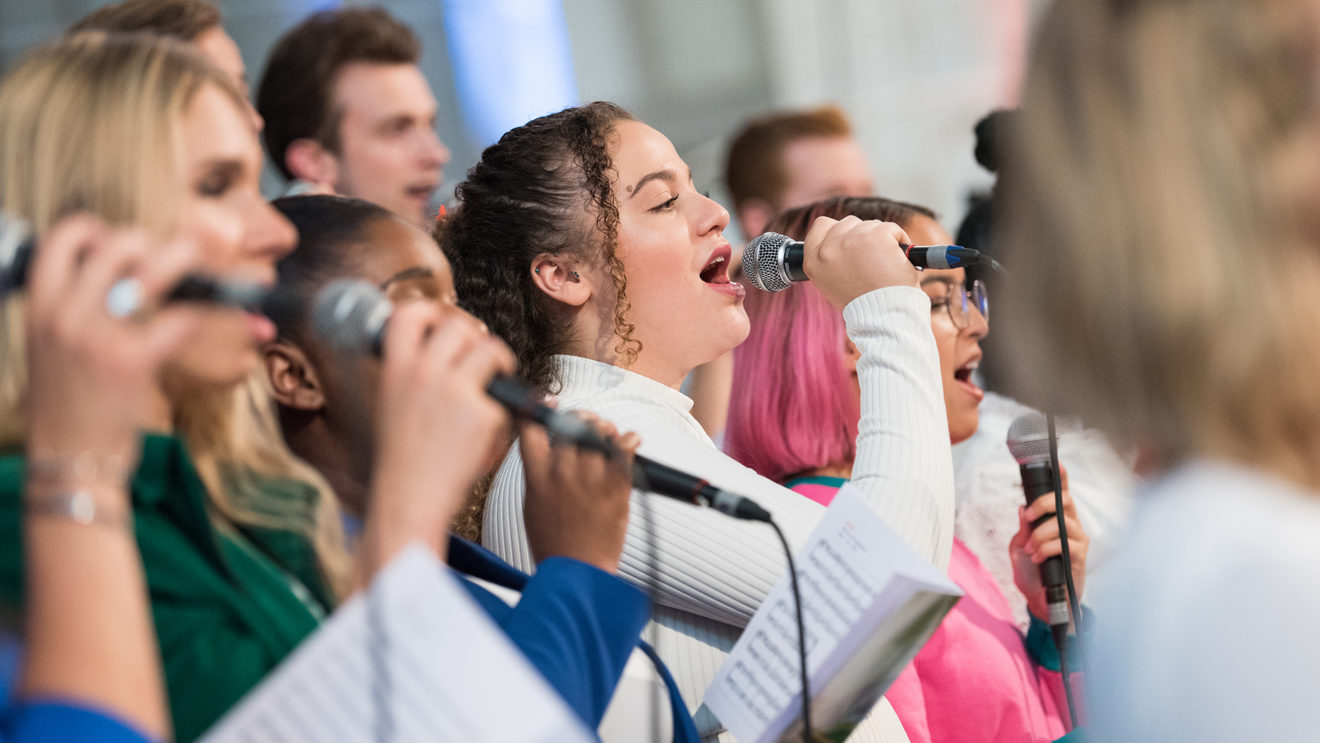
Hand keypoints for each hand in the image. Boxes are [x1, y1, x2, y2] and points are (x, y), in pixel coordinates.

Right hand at [24, 215, 201, 483]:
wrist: (70, 462)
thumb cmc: (67, 406)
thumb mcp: (49, 348)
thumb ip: (72, 310)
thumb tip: (113, 278)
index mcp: (40, 306)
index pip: (64, 236)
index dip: (98, 229)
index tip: (119, 245)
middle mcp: (64, 314)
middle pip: (118, 243)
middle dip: (151, 245)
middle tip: (168, 264)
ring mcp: (98, 336)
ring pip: (153, 270)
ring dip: (184, 264)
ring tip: (197, 273)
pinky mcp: (133, 362)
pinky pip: (180, 319)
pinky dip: (203, 315)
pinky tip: (208, 320)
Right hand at [365, 303, 514, 569]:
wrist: (410, 498)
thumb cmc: (403, 459)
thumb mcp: (392, 404)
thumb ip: (411, 373)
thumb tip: (442, 349)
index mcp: (395, 369)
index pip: (409, 313)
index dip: (430, 310)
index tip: (442, 321)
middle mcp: (423, 372)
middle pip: (458, 324)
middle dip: (474, 335)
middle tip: (479, 353)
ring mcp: (454, 390)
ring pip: (491, 348)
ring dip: (499, 357)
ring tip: (497, 374)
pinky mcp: (482, 412)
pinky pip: (501, 394)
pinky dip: (498, 409)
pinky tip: (484, 429)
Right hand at [520, 412, 637, 572]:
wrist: (577, 572)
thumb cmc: (554, 543)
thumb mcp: (532, 504)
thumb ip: (539, 472)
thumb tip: (548, 445)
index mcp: (537, 476)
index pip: (532, 429)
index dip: (539, 410)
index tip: (547, 404)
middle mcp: (562, 472)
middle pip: (572, 424)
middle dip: (581, 419)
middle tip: (587, 424)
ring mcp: (590, 478)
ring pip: (600, 432)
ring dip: (605, 429)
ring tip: (609, 435)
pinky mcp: (616, 487)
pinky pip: (625, 451)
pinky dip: (629, 440)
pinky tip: (629, 441)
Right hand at [802, 215, 917, 308]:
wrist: (883, 316)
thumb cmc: (863, 304)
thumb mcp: (832, 284)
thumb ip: (831, 259)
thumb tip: (844, 239)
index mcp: (813, 261)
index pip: (821, 226)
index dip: (837, 230)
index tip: (849, 241)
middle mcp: (828, 248)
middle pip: (848, 223)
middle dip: (862, 236)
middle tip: (872, 259)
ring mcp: (851, 239)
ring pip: (870, 225)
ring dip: (881, 240)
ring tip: (884, 265)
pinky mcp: (876, 235)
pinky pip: (891, 228)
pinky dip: (899, 241)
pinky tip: (897, 260)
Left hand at [1009, 465, 1088, 622]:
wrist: (1040, 601)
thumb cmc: (1032, 572)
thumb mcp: (1020, 546)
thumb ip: (1024, 527)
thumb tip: (1022, 508)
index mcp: (1056, 519)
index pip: (1061, 494)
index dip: (1062, 477)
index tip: (1057, 461)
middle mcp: (1071, 525)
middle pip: (1064, 500)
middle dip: (1043, 504)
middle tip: (1027, 516)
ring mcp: (1078, 540)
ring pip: (1062, 523)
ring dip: (1040, 535)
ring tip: (1030, 550)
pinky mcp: (1080, 557)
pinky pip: (1065, 543)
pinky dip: (1046, 549)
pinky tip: (1039, 558)